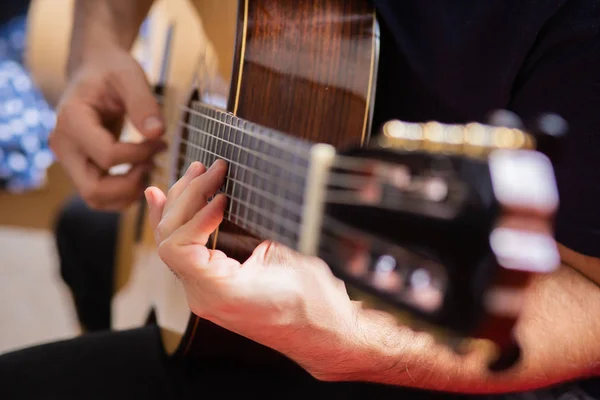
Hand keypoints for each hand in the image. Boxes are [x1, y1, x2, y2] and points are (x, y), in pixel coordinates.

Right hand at [49, 47, 166, 209]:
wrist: (95, 70)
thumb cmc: (112, 70)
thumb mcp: (130, 76)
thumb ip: (144, 102)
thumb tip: (157, 133)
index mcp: (71, 120)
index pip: (107, 156)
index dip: (140, 154)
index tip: (160, 142)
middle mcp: (63, 145)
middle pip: (94, 189)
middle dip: (131, 183)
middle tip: (153, 163)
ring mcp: (68, 159)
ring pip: (95, 198)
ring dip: (128, 192)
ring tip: (148, 167)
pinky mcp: (79, 167)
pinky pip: (99, 195)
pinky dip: (122, 193)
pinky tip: (140, 171)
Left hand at [145, 160, 361, 376]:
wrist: (324, 335)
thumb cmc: (316, 303)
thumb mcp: (290, 258)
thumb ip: (257, 225)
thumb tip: (242, 188)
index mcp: (221, 293)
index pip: (179, 249)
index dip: (195, 215)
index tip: (223, 195)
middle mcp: (203, 296)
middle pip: (170, 239)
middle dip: (189, 196)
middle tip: (214, 168)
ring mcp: (204, 292)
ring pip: (170, 243)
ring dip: (181, 203)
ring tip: (196, 171)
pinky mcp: (211, 285)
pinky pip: (181, 252)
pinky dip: (176, 221)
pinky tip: (161, 198)